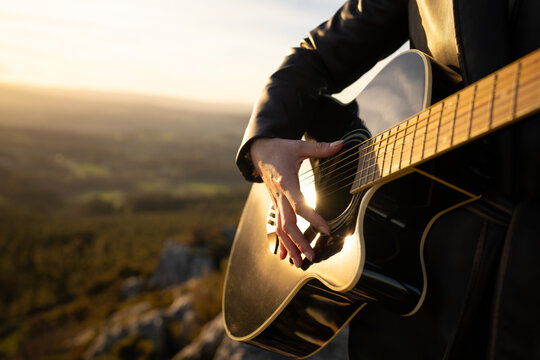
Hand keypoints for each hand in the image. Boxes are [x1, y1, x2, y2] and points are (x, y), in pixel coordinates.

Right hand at [250, 138, 343, 266]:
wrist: (258, 152)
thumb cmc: (280, 149)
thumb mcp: (298, 146)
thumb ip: (320, 148)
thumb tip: (341, 144)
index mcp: (286, 183)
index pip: (299, 204)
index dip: (312, 218)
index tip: (326, 229)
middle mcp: (279, 196)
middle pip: (288, 224)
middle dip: (299, 242)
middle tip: (312, 256)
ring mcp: (275, 202)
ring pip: (280, 229)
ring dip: (289, 247)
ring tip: (299, 263)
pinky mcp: (275, 205)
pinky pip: (277, 226)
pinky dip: (280, 242)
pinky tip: (284, 256)